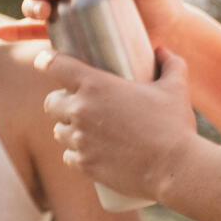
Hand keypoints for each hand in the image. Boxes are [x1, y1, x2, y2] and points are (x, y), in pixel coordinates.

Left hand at [41, 45, 199, 202]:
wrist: (174, 169)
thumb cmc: (174, 125)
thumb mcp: (176, 88)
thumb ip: (171, 64)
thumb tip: (162, 51)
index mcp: (95, 85)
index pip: (55, 65)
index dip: (46, 61)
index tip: (45, 62)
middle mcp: (80, 110)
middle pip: (50, 102)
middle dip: (61, 101)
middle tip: (77, 104)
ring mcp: (79, 139)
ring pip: (58, 130)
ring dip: (67, 128)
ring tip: (84, 129)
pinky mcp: (83, 164)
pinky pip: (68, 156)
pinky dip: (76, 153)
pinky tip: (87, 152)